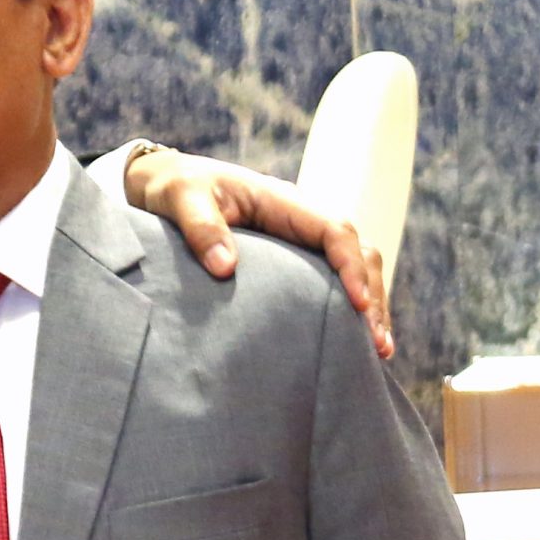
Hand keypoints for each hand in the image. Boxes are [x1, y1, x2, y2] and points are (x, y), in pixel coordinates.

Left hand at [123, 146, 392, 359]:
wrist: (162, 185)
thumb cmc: (174, 189)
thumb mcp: (181, 199)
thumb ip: (201, 228)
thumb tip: (226, 268)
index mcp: (282, 200)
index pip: (335, 230)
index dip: (351, 267)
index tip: (358, 305)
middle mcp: (300, 220)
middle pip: (357, 252)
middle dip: (373, 295)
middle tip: (378, 344)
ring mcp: (298, 241)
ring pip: (351, 270)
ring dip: (368, 307)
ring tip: (378, 353)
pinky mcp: (289, 263)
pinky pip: (328, 283)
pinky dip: (344, 310)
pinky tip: (351, 343)